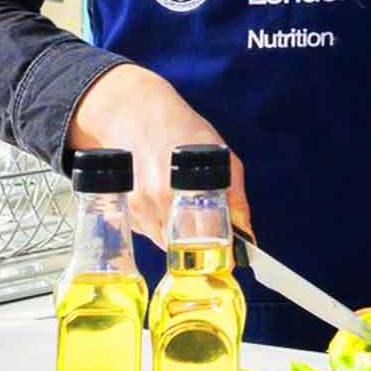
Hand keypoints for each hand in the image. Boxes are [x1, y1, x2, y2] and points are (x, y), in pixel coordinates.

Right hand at [66, 61, 251, 246]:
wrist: (135, 114)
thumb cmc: (181, 130)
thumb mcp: (221, 157)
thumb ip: (235, 199)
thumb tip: (246, 234)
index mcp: (188, 189)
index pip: (205, 241)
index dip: (219, 252)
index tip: (229, 256)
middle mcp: (159, 201)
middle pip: (183, 247)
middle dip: (197, 245)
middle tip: (207, 228)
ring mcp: (138, 207)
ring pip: (163, 241)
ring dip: (176, 234)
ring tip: (183, 205)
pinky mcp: (124, 209)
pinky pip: (146, 230)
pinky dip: (158, 224)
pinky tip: (163, 200)